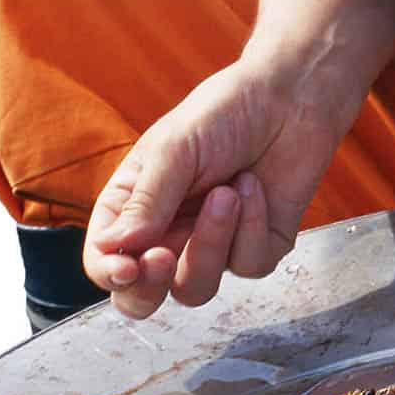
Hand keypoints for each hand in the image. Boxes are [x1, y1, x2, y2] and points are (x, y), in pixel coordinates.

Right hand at [83, 58, 352, 318]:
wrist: (289, 98)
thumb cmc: (223, 113)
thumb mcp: (175, 149)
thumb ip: (146, 201)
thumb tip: (111, 248)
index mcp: (134, 206)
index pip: (105, 259)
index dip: (110, 274)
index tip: (129, 266)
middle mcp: (169, 233)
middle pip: (143, 296)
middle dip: (150, 288)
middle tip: (164, 257)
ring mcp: (213, 245)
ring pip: (196, 287)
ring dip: (211, 243)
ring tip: (227, 192)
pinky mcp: (257, 247)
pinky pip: (247, 265)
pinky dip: (252, 226)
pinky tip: (254, 187)